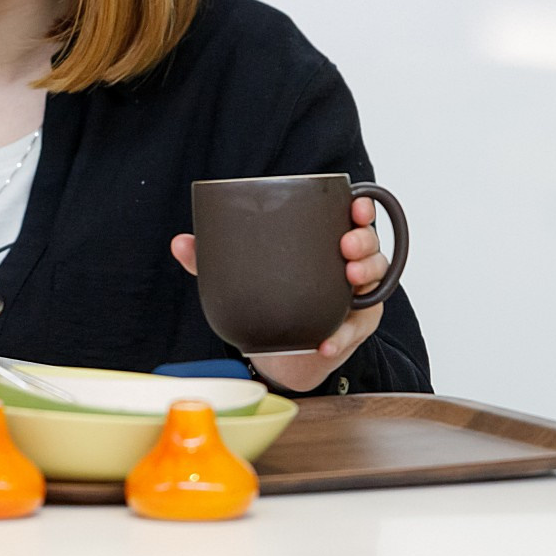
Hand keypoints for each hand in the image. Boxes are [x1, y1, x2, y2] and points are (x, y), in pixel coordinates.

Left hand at [169, 194, 389, 392]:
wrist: (282, 348)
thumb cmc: (271, 297)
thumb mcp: (245, 275)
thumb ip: (214, 259)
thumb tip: (180, 243)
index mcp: (326, 242)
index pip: (352, 218)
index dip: (360, 208)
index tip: (355, 206)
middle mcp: (349, 263)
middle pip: (371, 244)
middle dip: (364, 240)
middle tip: (346, 246)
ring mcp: (358, 294)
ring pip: (376, 278)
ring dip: (366, 275)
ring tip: (350, 279)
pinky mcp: (357, 326)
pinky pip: (356, 328)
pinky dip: (342, 336)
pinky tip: (326, 342)